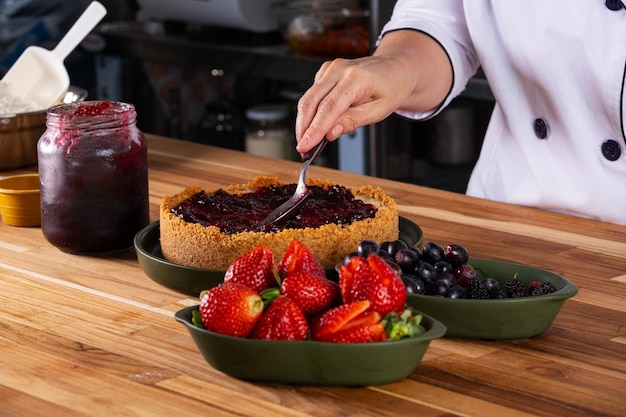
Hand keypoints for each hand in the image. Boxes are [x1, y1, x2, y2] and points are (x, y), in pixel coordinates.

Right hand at [294, 30, 451, 154]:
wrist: (395, 68)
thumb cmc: (391, 88)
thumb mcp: (378, 111)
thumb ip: (352, 121)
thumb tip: (330, 133)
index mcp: (356, 78)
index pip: (329, 108)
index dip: (314, 130)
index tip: (305, 146)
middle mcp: (339, 69)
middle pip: (311, 102)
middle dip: (303, 128)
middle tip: (302, 149)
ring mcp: (330, 68)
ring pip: (308, 98)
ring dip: (304, 122)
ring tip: (307, 143)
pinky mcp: (325, 72)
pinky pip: (312, 94)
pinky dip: (310, 112)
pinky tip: (316, 126)